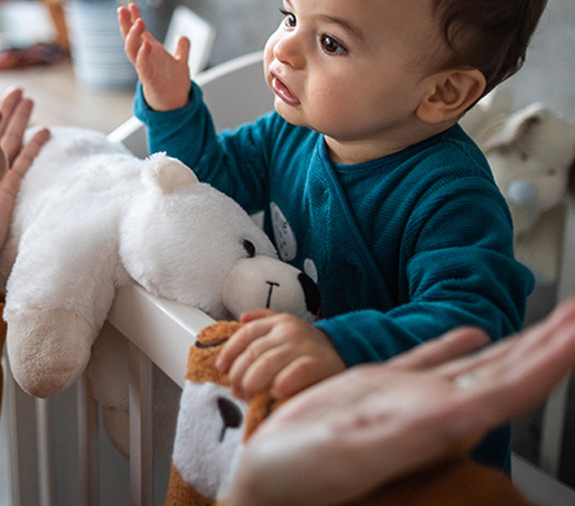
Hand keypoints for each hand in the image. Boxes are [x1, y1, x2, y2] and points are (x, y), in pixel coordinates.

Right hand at [117, 2, 190, 110]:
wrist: (176, 105)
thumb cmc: (174, 85)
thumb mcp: (180, 62)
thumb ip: (182, 49)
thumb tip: (183, 37)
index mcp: (150, 52)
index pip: (138, 32)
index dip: (134, 18)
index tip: (131, 5)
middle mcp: (145, 58)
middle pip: (130, 38)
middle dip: (126, 24)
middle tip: (123, 9)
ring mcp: (145, 68)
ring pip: (132, 50)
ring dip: (133, 36)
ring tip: (138, 22)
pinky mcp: (149, 80)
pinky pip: (143, 66)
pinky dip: (143, 56)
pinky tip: (146, 45)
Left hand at [216, 310, 344, 399]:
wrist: (344, 352)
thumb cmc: (307, 345)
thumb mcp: (286, 325)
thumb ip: (262, 320)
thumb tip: (240, 318)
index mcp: (278, 322)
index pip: (246, 334)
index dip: (230, 351)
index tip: (221, 369)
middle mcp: (288, 331)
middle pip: (254, 351)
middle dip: (239, 373)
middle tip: (235, 390)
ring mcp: (303, 346)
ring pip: (268, 362)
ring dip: (253, 381)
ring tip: (247, 396)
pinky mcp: (319, 364)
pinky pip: (296, 372)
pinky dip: (282, 383)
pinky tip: (274, 393)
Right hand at [226, 298, 574, 505]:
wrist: (265, 489)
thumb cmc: (298, 480)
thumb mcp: (352, 454)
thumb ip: (407, 436)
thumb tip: (465, 413)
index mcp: (434, 423)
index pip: (510, 388)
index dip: (550, 361)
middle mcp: (431, 411)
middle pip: (507, 374)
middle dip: (549, 343)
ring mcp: (406, 401)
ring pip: (475, 366)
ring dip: (517, 342)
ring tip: (552, 320)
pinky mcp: (375, 393)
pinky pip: (426, 361)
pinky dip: (453, 344)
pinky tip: (472, 332)